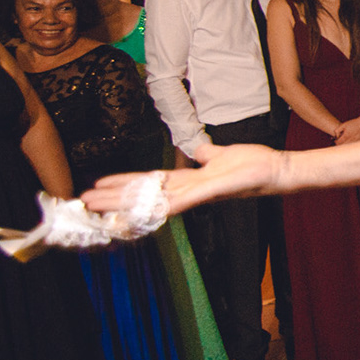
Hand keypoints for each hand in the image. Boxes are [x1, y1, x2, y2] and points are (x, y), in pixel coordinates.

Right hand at [86, 143, 283, 215]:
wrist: (277, 169)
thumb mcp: (221, 155)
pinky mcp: (213, 190)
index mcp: (190, 179)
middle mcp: (190, 189)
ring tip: (97, 205)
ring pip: (154, 199)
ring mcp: (199, 192)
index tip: (98, 185)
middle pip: (144, 193)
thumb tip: (196, 149)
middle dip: (113, 197)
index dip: (124, 184)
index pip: (149, 182)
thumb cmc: (253, 164)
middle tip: (83, 201)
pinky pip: (183, 200)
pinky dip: (162, 205)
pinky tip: (142, 211)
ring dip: (125, 203)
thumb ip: (206, 154)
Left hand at [332, 119, 359, 144]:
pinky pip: (355, 146)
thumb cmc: (355, 123)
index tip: (336, 141)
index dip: (336, 142)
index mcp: (347, 136)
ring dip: (346, 146)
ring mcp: (357, 142)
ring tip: (345, 142)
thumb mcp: (344, 124)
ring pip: (349, 147)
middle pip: (343, 146)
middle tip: (340, 142)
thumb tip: (335, 136)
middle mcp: (352, 140)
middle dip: (340, 145)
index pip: (338, 143)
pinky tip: (352, 142)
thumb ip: (338, 130)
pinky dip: (352, 146)